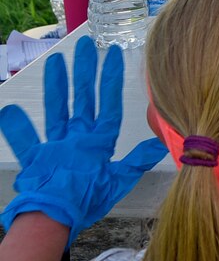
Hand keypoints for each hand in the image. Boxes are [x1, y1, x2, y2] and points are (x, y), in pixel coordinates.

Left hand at [0, 37, 167, 247]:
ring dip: (56, 84)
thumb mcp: (120, 180)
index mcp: (100, 140)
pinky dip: (16, 126)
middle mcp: (77, 135)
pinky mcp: (34, 157)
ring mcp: (55, 144)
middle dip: (85, 70)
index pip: (108, 102)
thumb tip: (162, 144)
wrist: (54, 216)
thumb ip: (138, 160)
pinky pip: (24, 139)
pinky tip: (8, 108)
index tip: (112, 54)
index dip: (111, 77)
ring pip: (56, 108)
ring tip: (55, 60)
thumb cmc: (89, 198)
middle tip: (85, 45)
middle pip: (83, 97)